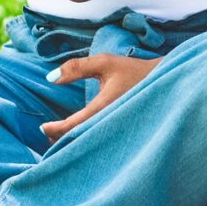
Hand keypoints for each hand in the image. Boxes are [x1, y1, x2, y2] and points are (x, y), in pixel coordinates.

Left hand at [40, 54, 159, 141]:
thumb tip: (50, 78)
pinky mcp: (120, 133)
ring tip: (58, 136)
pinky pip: (98, 141)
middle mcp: (110, 123)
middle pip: (77, 140)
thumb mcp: (105, 62)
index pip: (72, 125)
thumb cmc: (132, 70)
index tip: (42, 127)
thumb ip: (77, 67)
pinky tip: (79, 136)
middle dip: (60, 139)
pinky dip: (84, 140)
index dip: (54, 129)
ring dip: (72, 141)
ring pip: (87, 143)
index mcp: (104, 106)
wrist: (163, 81)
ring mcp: (116, 131)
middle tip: (46, 134)